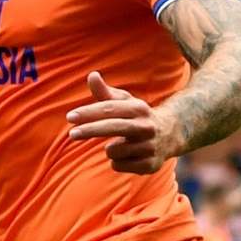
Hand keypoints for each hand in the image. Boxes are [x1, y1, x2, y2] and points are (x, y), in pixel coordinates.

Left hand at [65, 71, 180, 173]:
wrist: (170, 135)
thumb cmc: (137, 116)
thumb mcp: (124, 103)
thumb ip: (105, 93)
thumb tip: (92, 75)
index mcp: (139, 108)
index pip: (110, 109)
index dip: (89, 113)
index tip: (70, 117)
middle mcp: (146, 127)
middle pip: (113, 128)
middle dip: (90, 130)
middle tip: (71, 134)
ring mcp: (150, 147)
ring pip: (112, 150)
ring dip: (110, 149)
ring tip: (122, 144)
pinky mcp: (150, 165)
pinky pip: (119, 165)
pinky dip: (118, 162)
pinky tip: (129, 156)